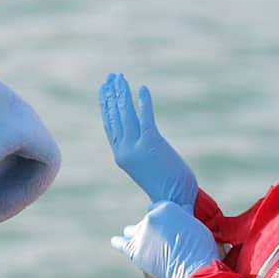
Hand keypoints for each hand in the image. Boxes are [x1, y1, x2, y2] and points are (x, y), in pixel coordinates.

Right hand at [99, 73, 197, 206]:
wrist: (174, 200)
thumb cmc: (167, 188)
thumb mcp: (148, 169)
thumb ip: (141, 154)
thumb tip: (145, 143)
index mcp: (121, 156)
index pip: (110, 126)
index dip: (106, 107)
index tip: (104, 91)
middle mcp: (124, 150)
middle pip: (114, 117)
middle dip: (111, 95)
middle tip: (110, 77)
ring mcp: (136, 147)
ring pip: (125, 115)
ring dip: (121, 93)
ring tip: (119, 77)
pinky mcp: (152, 144)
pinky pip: (145, 118)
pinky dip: (143, 102)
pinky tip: (141, 88)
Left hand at [110, 201, 218, 277]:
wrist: (195, 268)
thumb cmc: (202, 249)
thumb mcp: (197, 225)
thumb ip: (183, 217)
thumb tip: (183, 210)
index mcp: (167, 207)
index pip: (157, 208)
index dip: (163, 219)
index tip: (168, 227)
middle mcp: (151, 217)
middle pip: (145, 221)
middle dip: (152, 229)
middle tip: (163, 242)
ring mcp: (140, 233)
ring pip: (131, 231)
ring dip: (137, 236)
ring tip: (146, 246)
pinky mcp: (134, 249)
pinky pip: (120, 242)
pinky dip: (120, 242)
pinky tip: (119, 242)